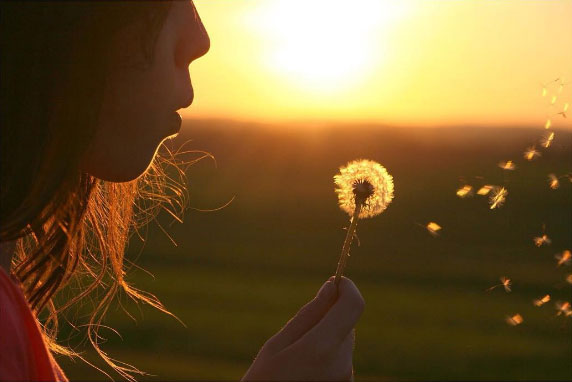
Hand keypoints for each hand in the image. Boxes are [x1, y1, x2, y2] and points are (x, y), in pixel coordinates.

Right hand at [241, 276, 364, 380]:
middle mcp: (342, 363)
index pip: (354, 305)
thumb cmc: (265, 379)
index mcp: (323, 347)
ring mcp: (347, 377)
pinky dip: (329, 355)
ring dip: (328, 337)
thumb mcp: (278, 343)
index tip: (336, 281)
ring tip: (298, 356)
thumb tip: (331, 286)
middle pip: (347, 323)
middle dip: (329, 316)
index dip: (348, 288)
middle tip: (300, 328)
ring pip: (344, 341)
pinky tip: (307, 369)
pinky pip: (343, 359)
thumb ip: (309, 314)